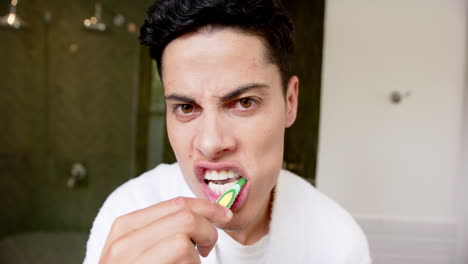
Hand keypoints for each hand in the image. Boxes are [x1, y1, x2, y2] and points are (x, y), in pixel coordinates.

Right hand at [99, 197, 232, 263]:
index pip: (176, 204)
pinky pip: (184, 260)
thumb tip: (206, 212)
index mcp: (126, 226)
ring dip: (196, 256)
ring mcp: (132, 261)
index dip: (207, 207)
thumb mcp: (142, 246)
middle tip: (207, 248)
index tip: (224, 216)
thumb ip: (164, 227)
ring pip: (184, 241)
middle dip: (207, 230)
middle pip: (185, 217)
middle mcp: (124, 242)